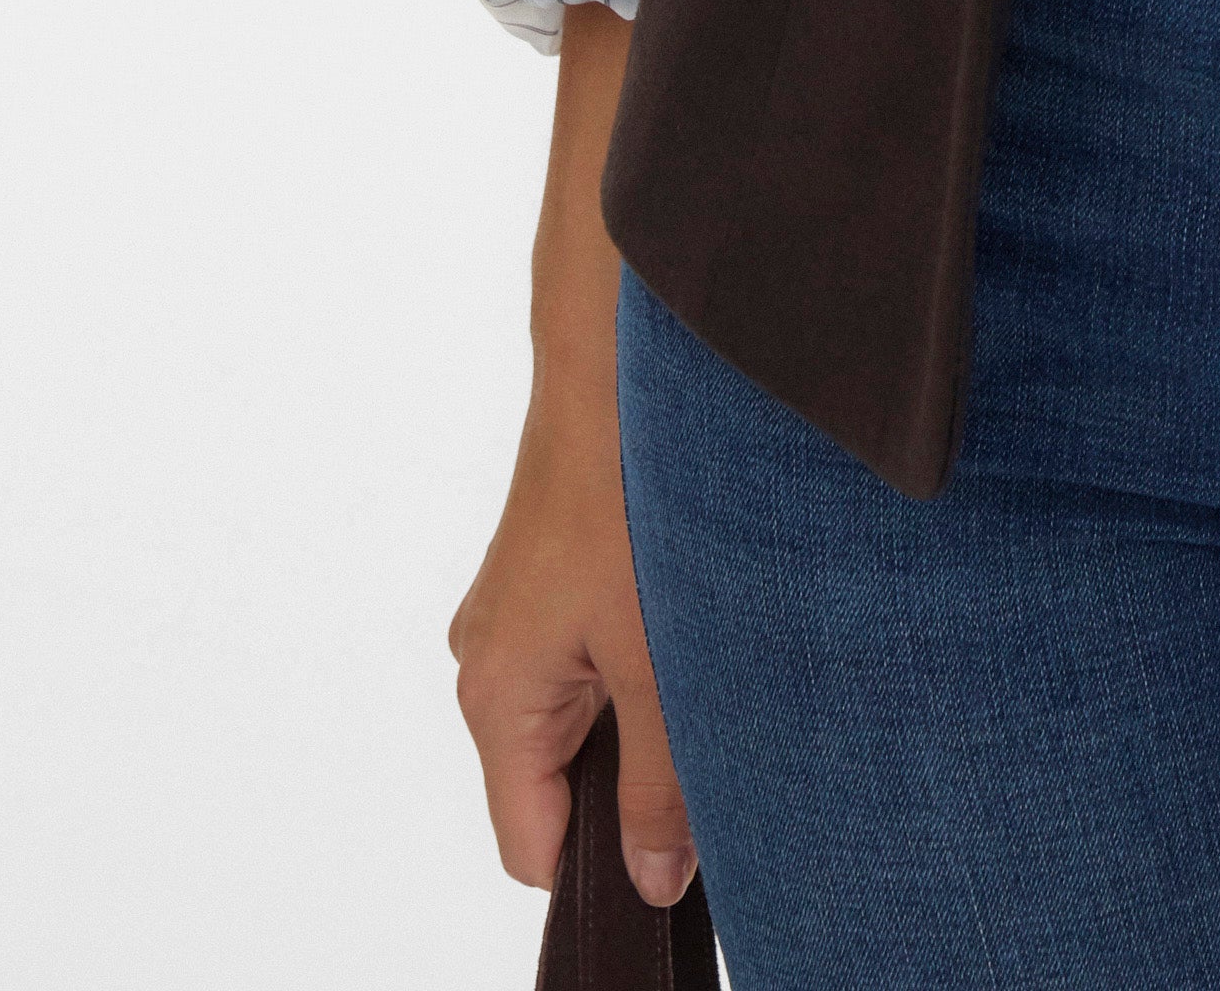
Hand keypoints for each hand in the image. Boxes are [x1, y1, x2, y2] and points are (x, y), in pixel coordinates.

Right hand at [450, 8, 695, 909]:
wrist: (630, 343)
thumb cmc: (628, 483)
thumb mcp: (667, 659)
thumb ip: (668, 783)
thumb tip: (661, 876)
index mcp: (494, 697)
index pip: (533, 845)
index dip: (608, 863)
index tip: (685, 863)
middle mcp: (494, 655)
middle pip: (566, 778)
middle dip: (643, 781)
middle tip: (726, 745)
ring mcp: (528, 605)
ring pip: (598, 705)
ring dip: (661, 700)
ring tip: (723, 653)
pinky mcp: (565, 557)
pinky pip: (609, 643)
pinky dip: (658, 642)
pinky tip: (713, 603)